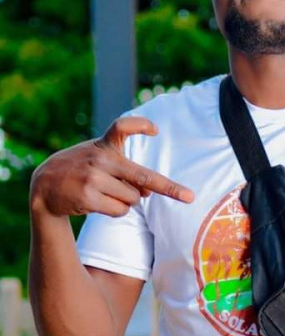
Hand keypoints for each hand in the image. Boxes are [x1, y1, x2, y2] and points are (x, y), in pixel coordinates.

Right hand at [30, 116, 194, 217]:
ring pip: (132, 198)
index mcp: (105, 146)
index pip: (122, 127)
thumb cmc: (81, 169)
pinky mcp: (87, 197)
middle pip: (143, 176)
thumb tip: (148, 192)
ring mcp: (93, 178)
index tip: (156, 130)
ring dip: (127, 200)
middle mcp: (101, 159)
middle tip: (189, 197)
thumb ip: (126, 171)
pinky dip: (117, 210)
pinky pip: (120, 210)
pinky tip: (98, 203)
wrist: (44, 185)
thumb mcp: (100, 160)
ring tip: (106, 193)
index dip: (140, 125)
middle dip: (170, 188)